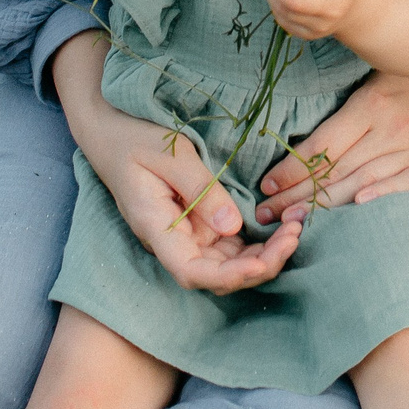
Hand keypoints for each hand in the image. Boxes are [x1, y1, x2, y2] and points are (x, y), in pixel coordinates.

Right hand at [99, 111, 305, 292]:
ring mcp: (186, 235)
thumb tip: (233, 226)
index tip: (262, 262)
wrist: (112, 131)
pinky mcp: (199, 224)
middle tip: (295, 233)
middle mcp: (172, 241)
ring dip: (264, 254)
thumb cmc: (135, 137)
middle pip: (217, 275)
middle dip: (260, 264)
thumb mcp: (170, 153)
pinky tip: (283, 226)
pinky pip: (230, 245)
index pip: (191, 272)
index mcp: (156, 227)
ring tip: (296, 227)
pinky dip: (258, 241)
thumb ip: (200, 188)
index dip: (229, 276)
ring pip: (229, 263)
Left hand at [252, 58, 408, 222]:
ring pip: (362, 182)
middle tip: (266, 216)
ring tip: (293, 222)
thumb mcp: (372, 81)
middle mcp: (391, 128)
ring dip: (325, 207)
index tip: (266, 186)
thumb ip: (341, 111)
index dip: (291, 168)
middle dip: (296, 195)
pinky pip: (403, 187)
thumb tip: (295, 144)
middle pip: (336, 169)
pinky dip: (380, 198)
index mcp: (369, 105)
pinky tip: (356, 211)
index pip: (322, 144)